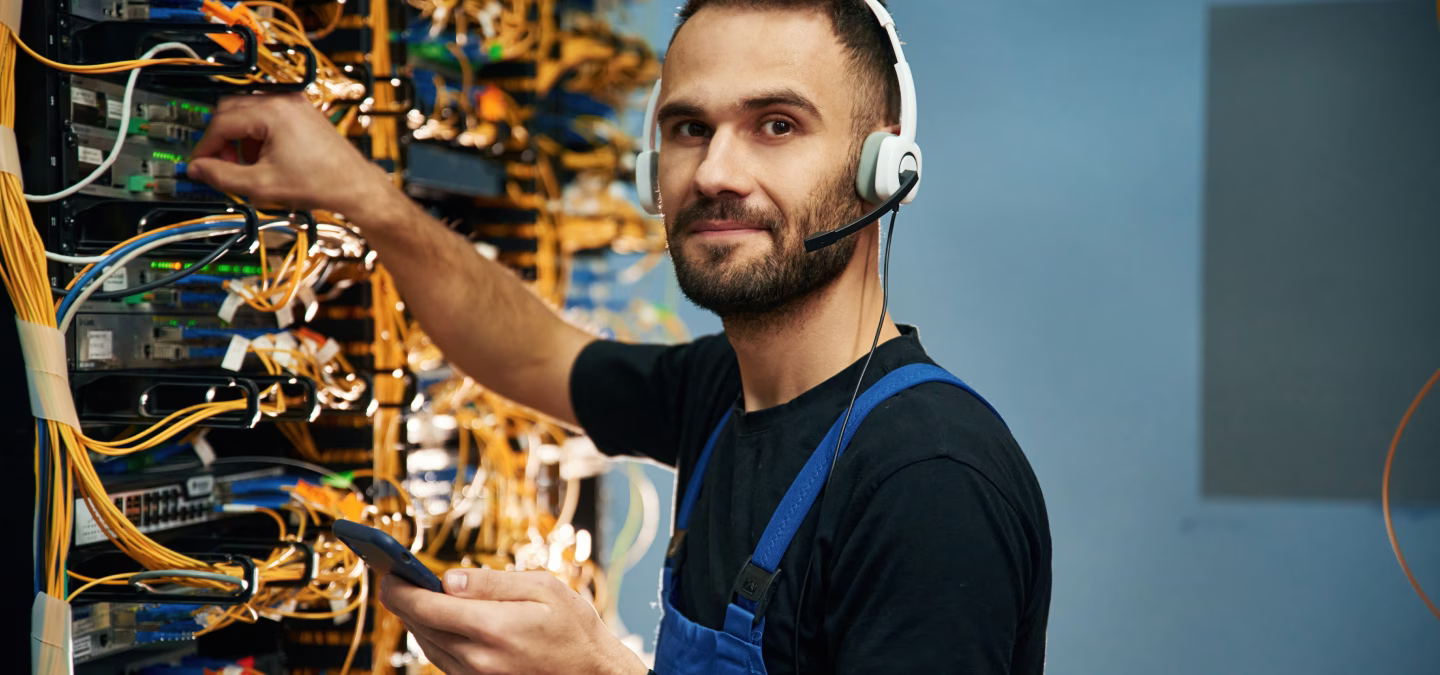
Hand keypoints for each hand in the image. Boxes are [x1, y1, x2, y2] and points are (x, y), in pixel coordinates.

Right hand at [187, 94, 402, 222]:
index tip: (200, 164)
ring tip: (248, 165)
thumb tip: (198, 170)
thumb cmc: (321, 183)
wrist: (355, 186)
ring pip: (247, 111)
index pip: (221, 122)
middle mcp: (283, 100)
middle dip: (222, 139)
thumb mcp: (262, 185)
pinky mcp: (301, 111)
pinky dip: (257, 134)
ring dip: (239, 136)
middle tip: (222, 164)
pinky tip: (265, 158)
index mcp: (272, 112)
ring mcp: (294, 103)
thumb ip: (223, 177)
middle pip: (230, 110)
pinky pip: (266, 115)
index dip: (205, 146)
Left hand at [377, 568, 647, 674]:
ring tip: (414, 594)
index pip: (424, 607)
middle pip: (419, 626)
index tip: (387, 570)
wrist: (593, 673)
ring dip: (417, 619)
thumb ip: (491, 582)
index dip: (399, 587)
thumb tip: (447, 579)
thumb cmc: (574, 629)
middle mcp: (477, 658)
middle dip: (403, 599)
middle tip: (395, 576)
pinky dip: (434, 637)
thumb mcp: (542, 589)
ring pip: (426, 645)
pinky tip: (439, 620)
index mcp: (491, 628)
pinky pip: (442, 660)